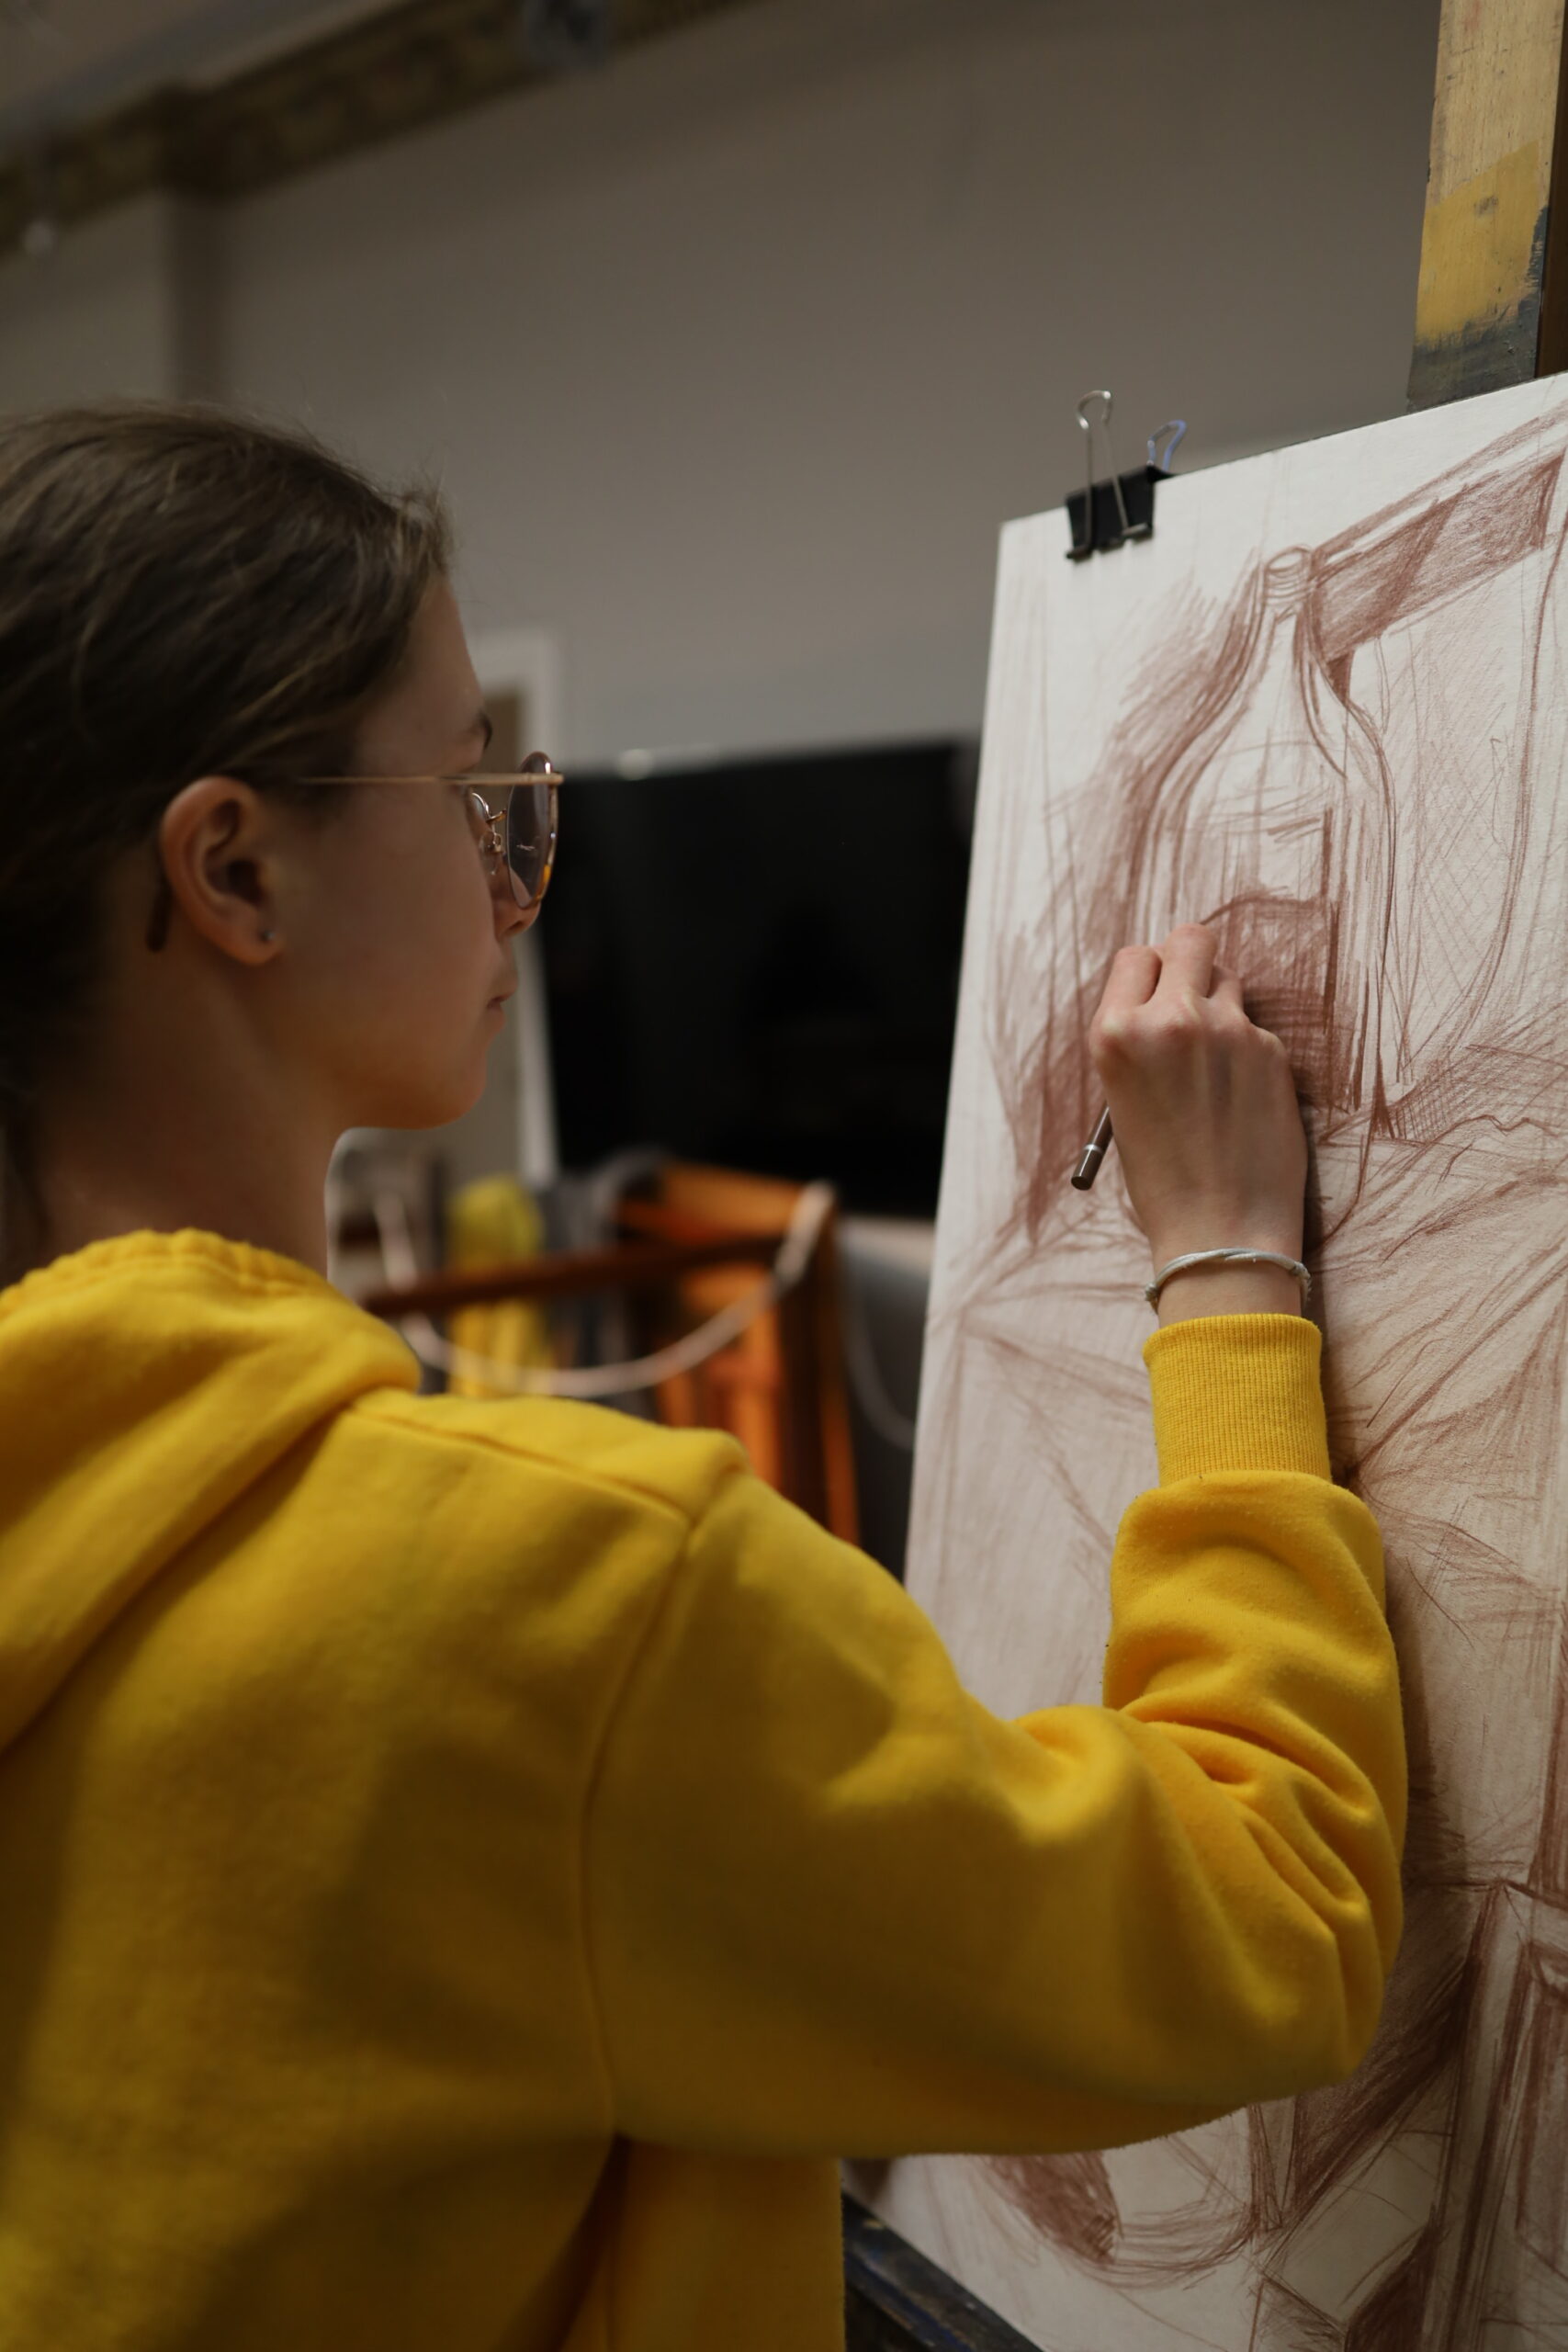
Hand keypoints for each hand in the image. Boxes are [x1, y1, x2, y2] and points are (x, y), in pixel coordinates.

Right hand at [1087, 924, 1307, 1322]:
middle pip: (1190, 940)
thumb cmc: (1163, 1179)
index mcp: (1117, 1035)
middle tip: (1194, 999)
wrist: (1220, 1232)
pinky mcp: (1272, 1051)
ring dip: (1223, 1003)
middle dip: (1191, 962)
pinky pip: (1257, 1027)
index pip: (1136, 956)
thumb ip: (1142, 1041)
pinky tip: (1242, 1098)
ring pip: (1229, 979)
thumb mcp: (1122, 1101)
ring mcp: (1227, 1031)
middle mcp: (1171, 1020)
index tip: (1158, 996)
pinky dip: (1250, 1051)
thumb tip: (1171, 996)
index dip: (1150, 974)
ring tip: (1216, 1060)